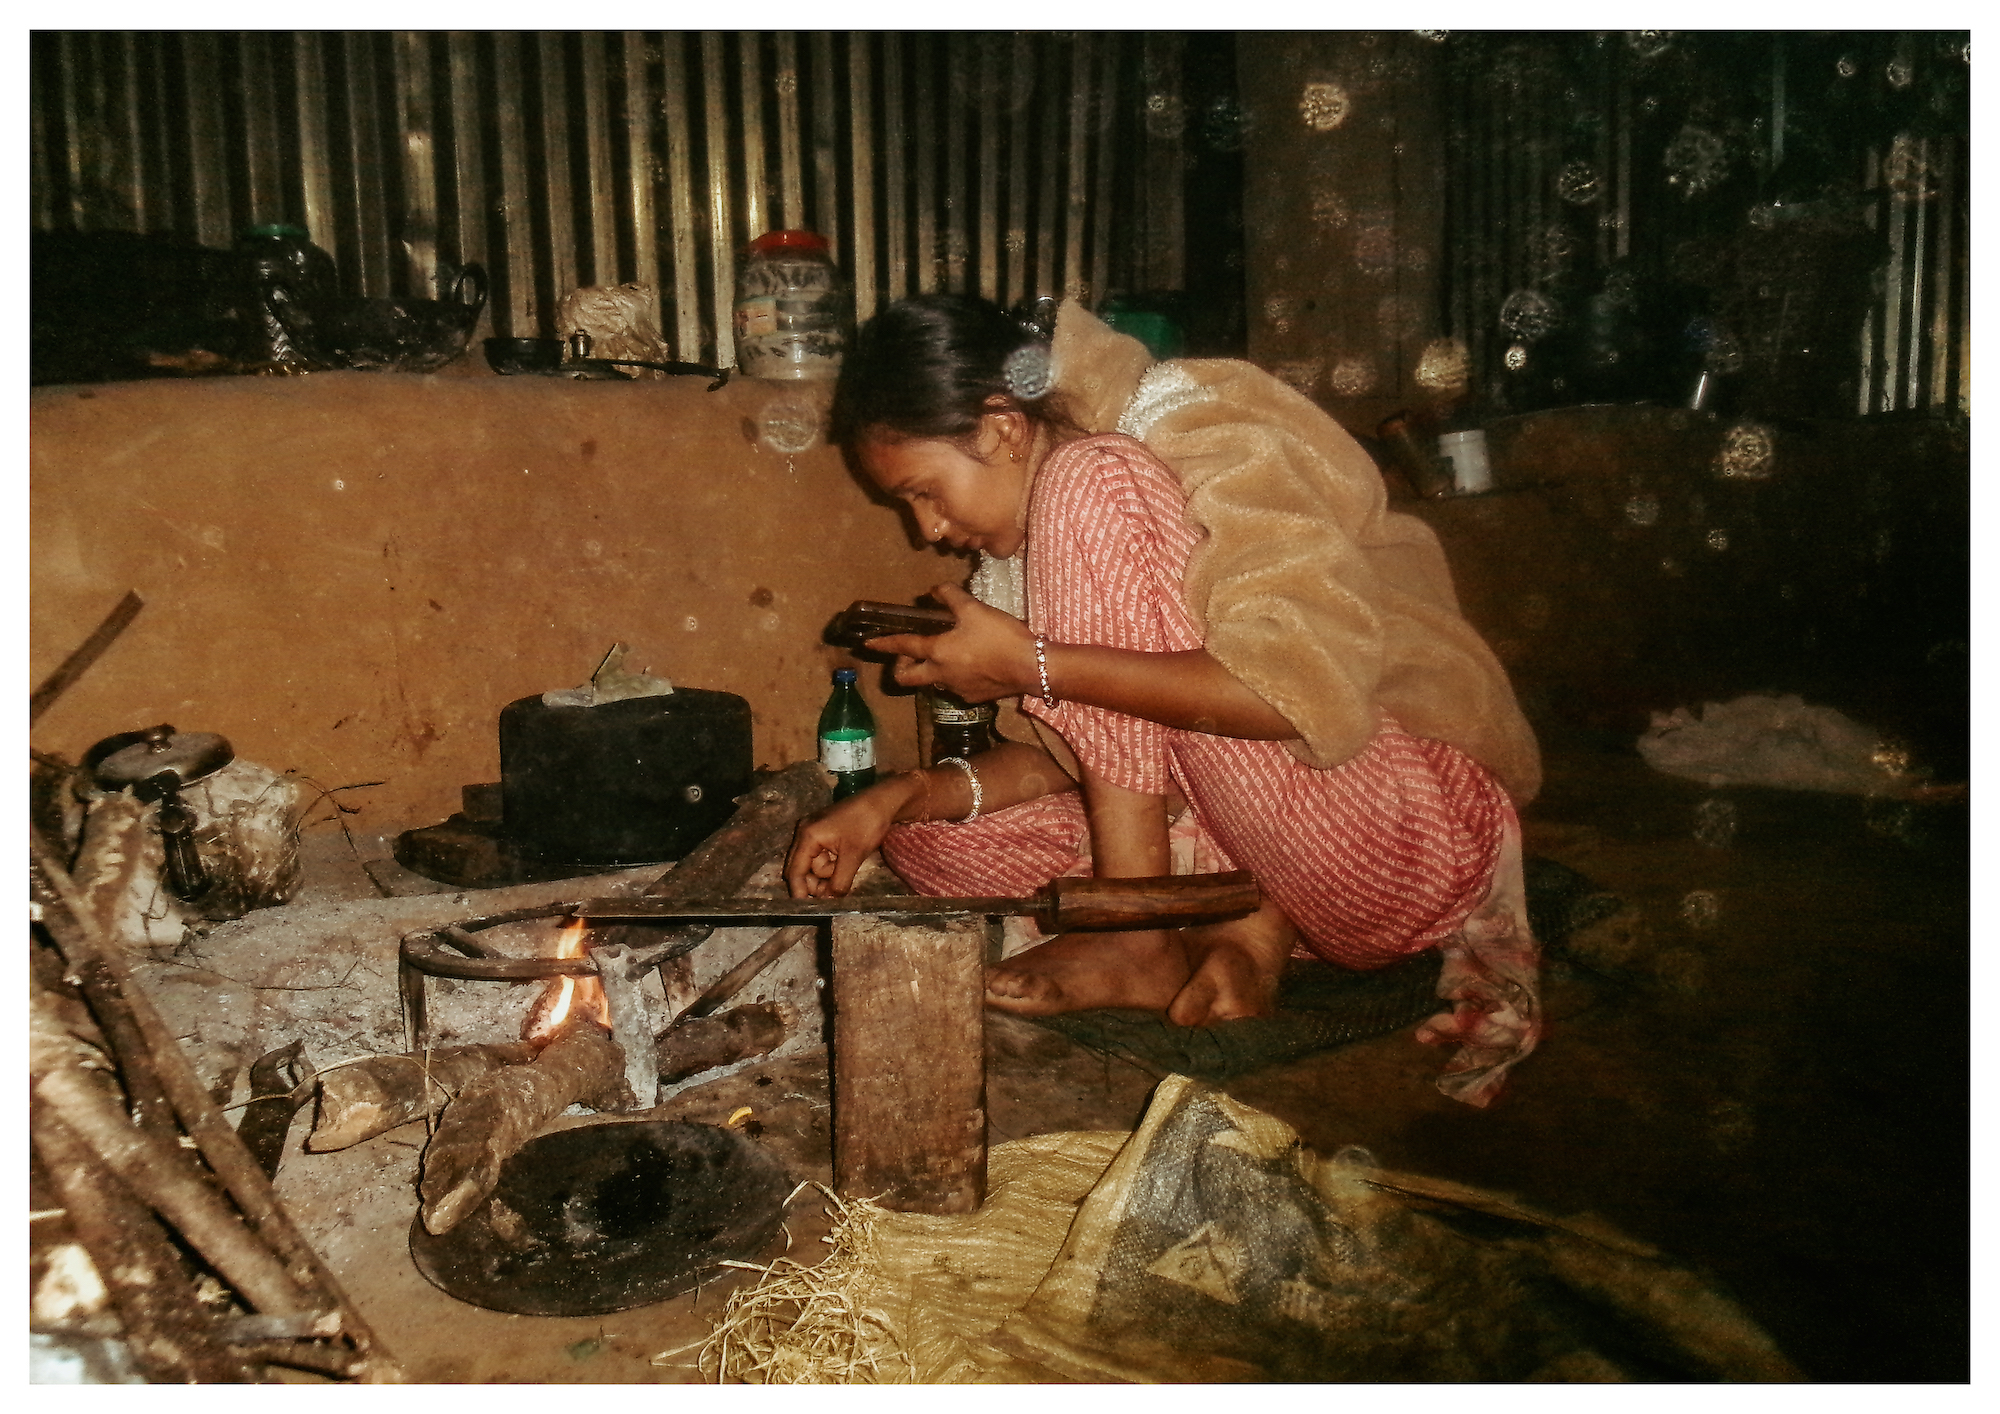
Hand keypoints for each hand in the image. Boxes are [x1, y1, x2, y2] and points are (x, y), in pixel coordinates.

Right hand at [784, 774, 919, 897]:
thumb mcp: (854, 856)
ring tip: (847, 865)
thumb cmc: (868, 824)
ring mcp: (813, 831)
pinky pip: (821, 856)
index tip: (808, 909)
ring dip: (827, 872)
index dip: (800, 891)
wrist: (884, 802)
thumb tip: (829, 902)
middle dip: (816, 882)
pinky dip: (832, 864)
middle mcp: (805, 832)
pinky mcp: (824, 832)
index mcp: (808, 835)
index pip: (795, 871)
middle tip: (835, 891)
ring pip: (813, 864)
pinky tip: (845, 861)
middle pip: (800, 869)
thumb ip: (839, 881)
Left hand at [865, 582, 1036, 702]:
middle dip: (900, 668)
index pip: (903, 647)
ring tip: (945, 654)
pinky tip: (970, 665)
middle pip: (907, 678)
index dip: (884, 644)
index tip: (868, 644)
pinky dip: (953, 676)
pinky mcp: (973, 698)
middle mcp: (941, 674)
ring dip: (929, 670)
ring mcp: (956, 690)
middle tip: (906, 655)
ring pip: (932, 682)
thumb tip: (934, 591)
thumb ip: (950, 597)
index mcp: (938, 651)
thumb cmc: (1001, 636)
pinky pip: (954, 687)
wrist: (1031, 667)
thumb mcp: (974, 609)